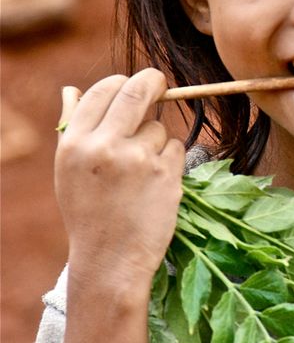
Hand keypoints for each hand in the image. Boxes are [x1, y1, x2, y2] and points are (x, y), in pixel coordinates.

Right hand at [55, 69, 184, 292]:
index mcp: (75, 143)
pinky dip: (171, 159)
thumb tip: (71, 90)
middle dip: (153, 81)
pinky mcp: (166, 174)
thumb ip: (71, 127)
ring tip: (141, 172)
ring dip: (157, 140)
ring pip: (159, 127)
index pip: (103, 90)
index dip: (122, 81)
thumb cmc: (88, 213)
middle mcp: (105, 147)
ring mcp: (138, 160)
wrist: (110, 261)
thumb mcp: (67, 170)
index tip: (132, 84)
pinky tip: (156, 183)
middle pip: (137, 92)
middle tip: (159, 82)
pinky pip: (177, 147)